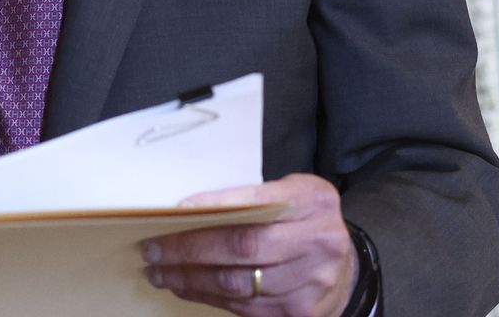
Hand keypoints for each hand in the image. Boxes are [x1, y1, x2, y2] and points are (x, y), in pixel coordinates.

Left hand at [140, 173, 355, 315]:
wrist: (345, 267)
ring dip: (190, 279)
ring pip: (238, 284)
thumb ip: (256, 197)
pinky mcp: (301, 313)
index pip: (257, 202)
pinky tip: (185, 287)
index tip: (178, 210)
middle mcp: (318, 242)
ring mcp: (311, 283)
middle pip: (243, 248)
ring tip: (160, 271)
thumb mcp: (292, 194)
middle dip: (189, 250)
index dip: (217, 206)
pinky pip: (244, 308)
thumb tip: (193, 208)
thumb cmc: (305, 221)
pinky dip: (207, 297)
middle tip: (153, 249)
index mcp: (313, 201)